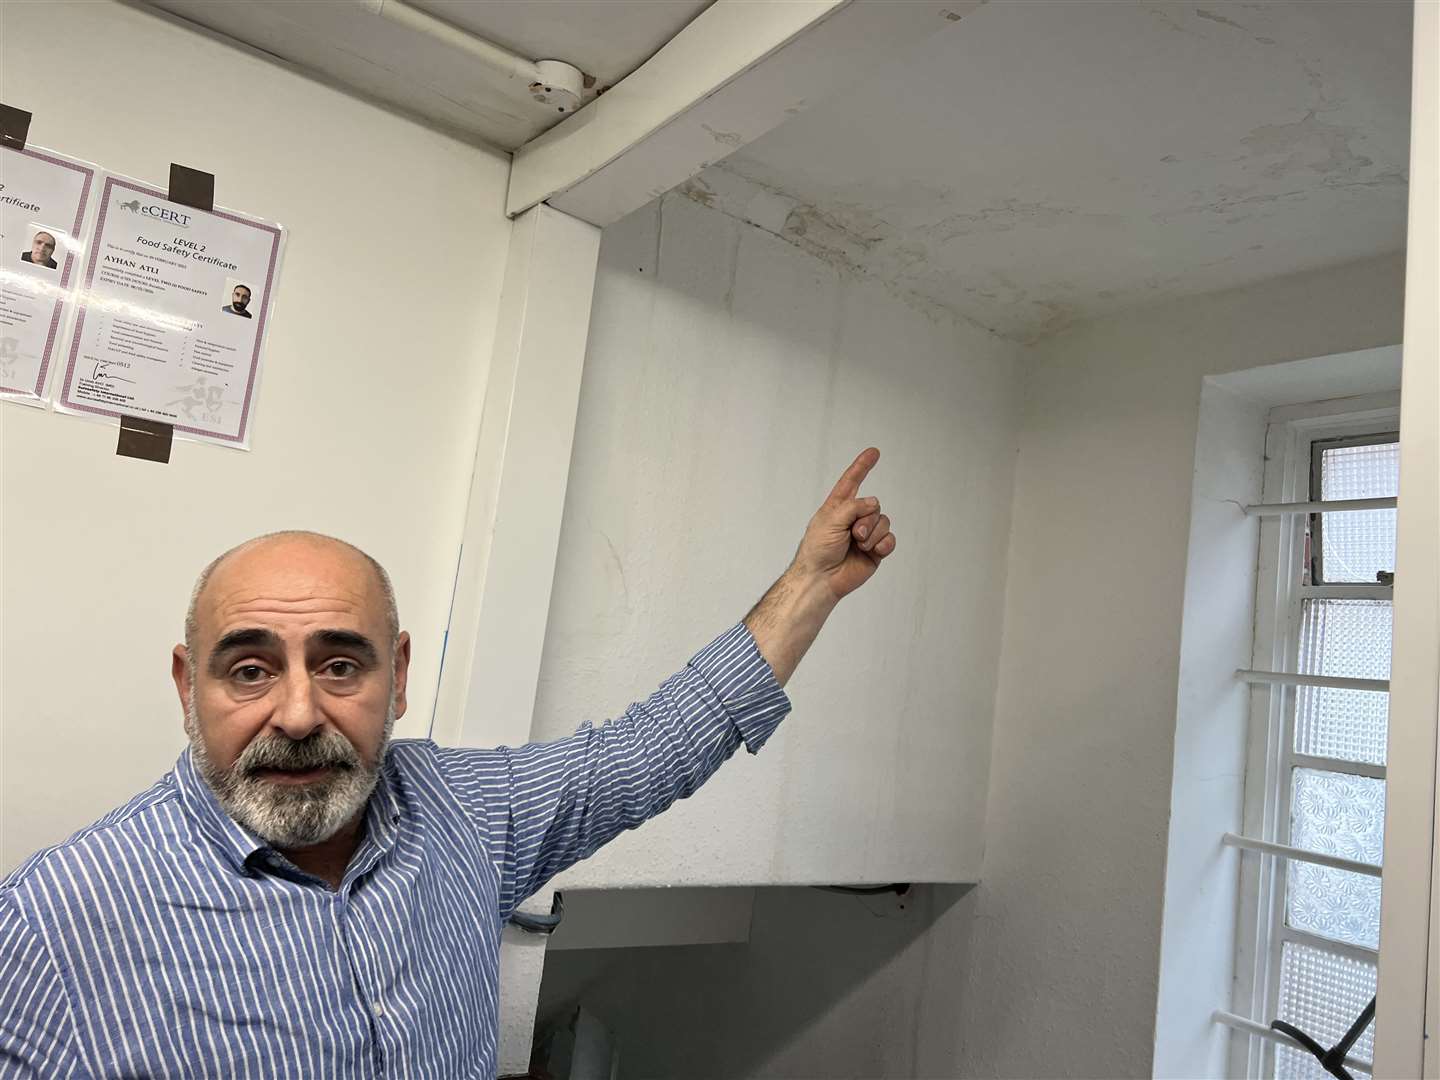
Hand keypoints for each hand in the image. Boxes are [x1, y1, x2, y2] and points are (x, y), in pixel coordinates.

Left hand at [792, 447, 896, 600]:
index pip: (852, 482)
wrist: (822, 579)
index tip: (874, 452)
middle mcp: (853, 519)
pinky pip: (890, 540)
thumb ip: (853, 507)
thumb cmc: (817, 550)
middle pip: (874, 506)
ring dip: (873, 534)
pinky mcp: (875, 551)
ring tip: (858, 545)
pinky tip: (873, 551)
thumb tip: (875, 503)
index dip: (862, 466)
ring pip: (884, 522)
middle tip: (853, 535)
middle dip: (866, 520)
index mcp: (838, 508)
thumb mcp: (830, 520)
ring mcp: (866, 535)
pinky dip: (883, 544)